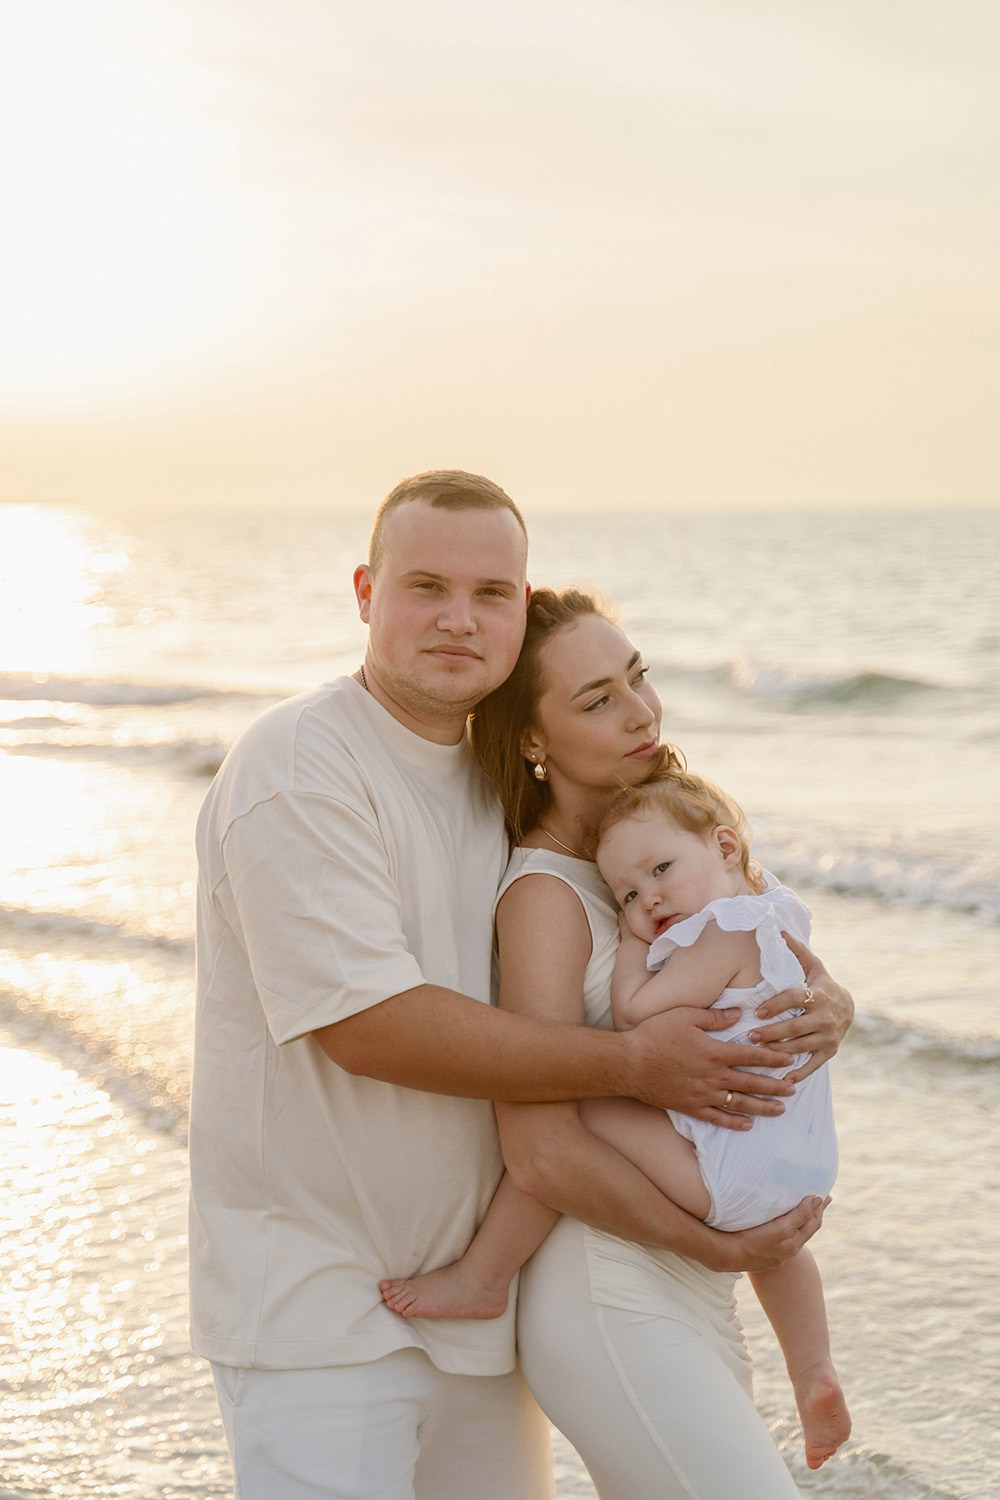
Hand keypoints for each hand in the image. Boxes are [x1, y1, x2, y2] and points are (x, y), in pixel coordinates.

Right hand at [626, 1006, 795, 1126]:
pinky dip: (734, 1123)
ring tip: (780, 1109)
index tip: (790, 1061)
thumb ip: (715, 1017)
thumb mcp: (685, 1016)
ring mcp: (703, 1094)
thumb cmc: (655, 1034)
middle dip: (776, 1086)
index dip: (773, 1058)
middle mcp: (714, 1076)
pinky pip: (718, 1119)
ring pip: (740, 1103)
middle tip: (794, 1089)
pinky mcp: (690, 1107)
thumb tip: (739, 1014)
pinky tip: (748, 1125)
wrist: (629, 1063)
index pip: (752, 1056)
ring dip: (762, 1107)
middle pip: (752, 1082)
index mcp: (715, 1052)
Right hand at [711, 1196, 828, 1273]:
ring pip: (793, 1236)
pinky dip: (786, 1232)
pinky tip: (780, 1228)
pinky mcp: (763, 1257)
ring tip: (802, 1212)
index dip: (819, 1208)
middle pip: (806, 1230)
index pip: (813, 1222)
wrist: (726, 1254)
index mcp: (793, 1243)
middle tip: (821, 1200)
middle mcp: (787, 1251)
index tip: (825, 1195)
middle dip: (814, 1215)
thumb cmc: (753, 1239)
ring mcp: (775, 1256)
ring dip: (800, 1223)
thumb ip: (801, 1214)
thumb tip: (818, 1199)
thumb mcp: (782, 1227)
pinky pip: (780, 1242)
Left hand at [749, 934, 854, 1082]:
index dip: (776, 1005)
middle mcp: (826, 1017)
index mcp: (819, 995)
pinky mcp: (830, 1051)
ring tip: (758, 1052)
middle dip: (772, 1032)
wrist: (849, 1008)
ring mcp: (829, 1036)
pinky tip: (783, 1077)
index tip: (758, 1011)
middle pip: (795, 1026)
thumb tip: (779, 930)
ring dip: (780, 1051)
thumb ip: (797, 951)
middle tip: (751, 1035)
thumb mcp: (814, 967)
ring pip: (801, 1046)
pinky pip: (813, 1064)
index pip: (795, 999)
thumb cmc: (822, 985)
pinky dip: (799, 1072)